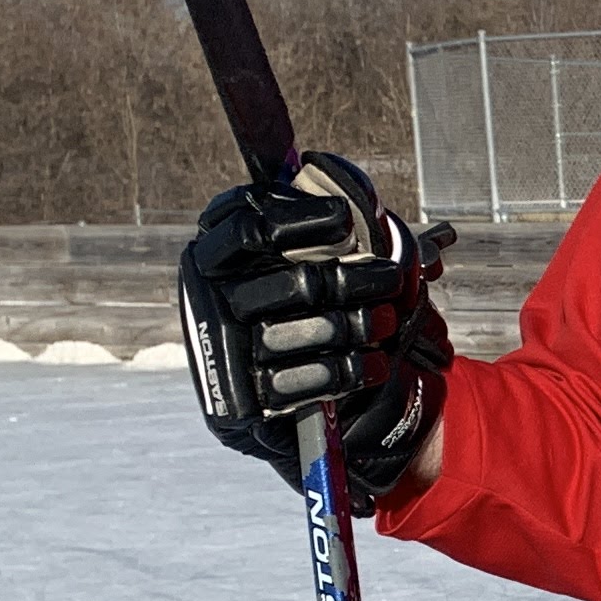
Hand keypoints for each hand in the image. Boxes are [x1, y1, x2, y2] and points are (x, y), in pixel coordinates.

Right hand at [178, 153, 454, 509]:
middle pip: (297, 283)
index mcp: (211, 255)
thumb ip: (307, 232)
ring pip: (308, 330)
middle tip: (392, 281)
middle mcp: (208, 298)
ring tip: (386, 323)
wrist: (252, 395)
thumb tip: (354, 200)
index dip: (300, 220)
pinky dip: (349, 371)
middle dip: (356, 281)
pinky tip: (375, 364)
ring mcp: (224, 349)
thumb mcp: (279, 262)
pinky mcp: (242, 400)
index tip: (344, 221)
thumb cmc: (278, 309)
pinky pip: (306, 382)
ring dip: (360, 327)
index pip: (248, 225)